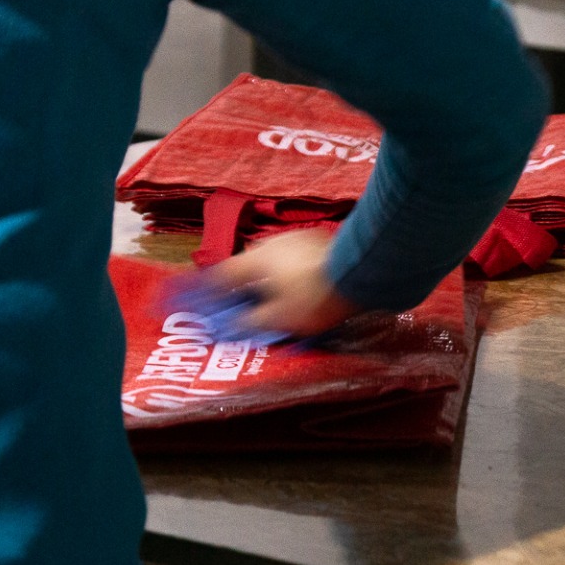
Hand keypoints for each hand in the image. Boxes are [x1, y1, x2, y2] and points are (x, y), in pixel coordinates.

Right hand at [203, 228, 361, 335]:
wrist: (362, 272)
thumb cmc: (314, 298)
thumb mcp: (279, 318)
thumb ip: (250, 321)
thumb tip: (231, 326)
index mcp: (256, 259)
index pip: (223, 275)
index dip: (211, 290)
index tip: (203, 301)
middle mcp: (273, 243)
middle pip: (249, 265)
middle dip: (243, 285)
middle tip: (240, 304)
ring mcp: (298, 238)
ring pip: (273, 260)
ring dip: (267, 277)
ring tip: (271, 297)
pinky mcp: (319, 240)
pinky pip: (293, 258)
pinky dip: (288, 272)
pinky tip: (298, 286)